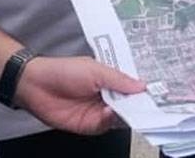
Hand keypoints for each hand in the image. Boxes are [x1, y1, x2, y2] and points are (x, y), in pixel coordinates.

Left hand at [14, 56, 144, 134]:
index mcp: (110, 80)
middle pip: (130, 104)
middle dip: (140, 104)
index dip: (143, 90)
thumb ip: (119, 79)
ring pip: (121, 116)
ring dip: (127, 113)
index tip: (158, 91)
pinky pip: (106, 125)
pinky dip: (111, 120)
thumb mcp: (95, 70)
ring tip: (132, 107)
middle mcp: (107, 96)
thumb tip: (142, 86)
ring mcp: (99, 112)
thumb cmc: (64, 71)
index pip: (132, 87)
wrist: (36, 85)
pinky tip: (112, 112)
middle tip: (152, 104)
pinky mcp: (90, 125)